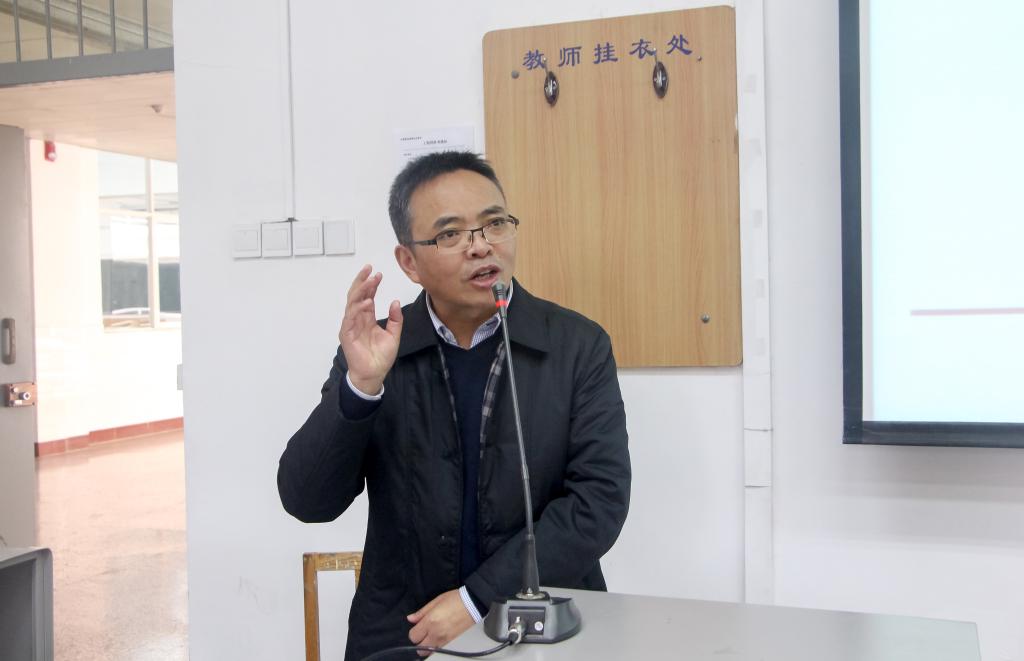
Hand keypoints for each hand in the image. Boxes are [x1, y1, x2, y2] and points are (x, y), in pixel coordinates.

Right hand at [338, 265, 402, 393]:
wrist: (374, 374)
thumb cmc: (381, 357)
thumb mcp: (394, 335)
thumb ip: (396, 319)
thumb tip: (395, 302)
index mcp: (367, 318)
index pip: (367, 297)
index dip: (372, 285)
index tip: (378, 274)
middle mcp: (357, 319)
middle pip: (357, 295)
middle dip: (362, 281)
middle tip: (369, 269)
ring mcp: (350, 326)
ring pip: (352, 303)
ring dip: (361, 290)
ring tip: (370, 281)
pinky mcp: (346, 334)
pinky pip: (351, 318)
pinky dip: (358, 308)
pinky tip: (367, 302)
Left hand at [407, 589, 474, 655]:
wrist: (473, 603)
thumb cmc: (456, 599)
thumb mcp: (436, 601)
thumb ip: (421, 612)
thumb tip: (410, 619)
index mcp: (430, 621)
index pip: (413, 636)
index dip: (414, 632)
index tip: (417, 628)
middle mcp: (436, 633)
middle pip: (420, 649)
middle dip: (419, 642)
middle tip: (423, 633)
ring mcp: (445, 640)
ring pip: (429, 652)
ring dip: (427, 646)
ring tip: (431, 636)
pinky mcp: (452, 643)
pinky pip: (439, 650)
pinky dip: (436, 647)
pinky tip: (439, 637)